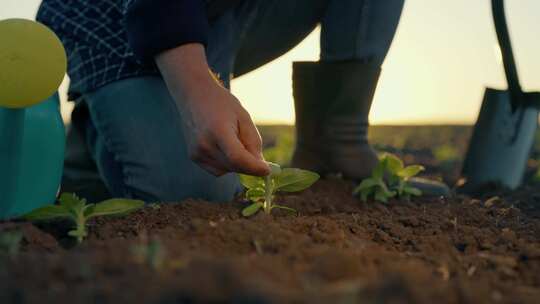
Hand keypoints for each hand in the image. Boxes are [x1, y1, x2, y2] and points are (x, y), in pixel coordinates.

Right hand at [156, 44, 269, 176]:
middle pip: (234, 166)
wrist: (194, 95)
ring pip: (227, 170)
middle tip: (257, 156)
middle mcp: (204, 144)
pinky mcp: (194, 157)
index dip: (254, 167)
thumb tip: (259, 166)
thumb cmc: (222, 104)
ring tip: (234, 141)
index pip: (237, 158)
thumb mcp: (243, 117)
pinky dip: (227, 164)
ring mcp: (197, 152)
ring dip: (238, 164)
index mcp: (218, 130)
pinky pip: (217, 170)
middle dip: (249, 165)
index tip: (267, 170)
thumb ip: (253, 141)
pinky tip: (225, 147)